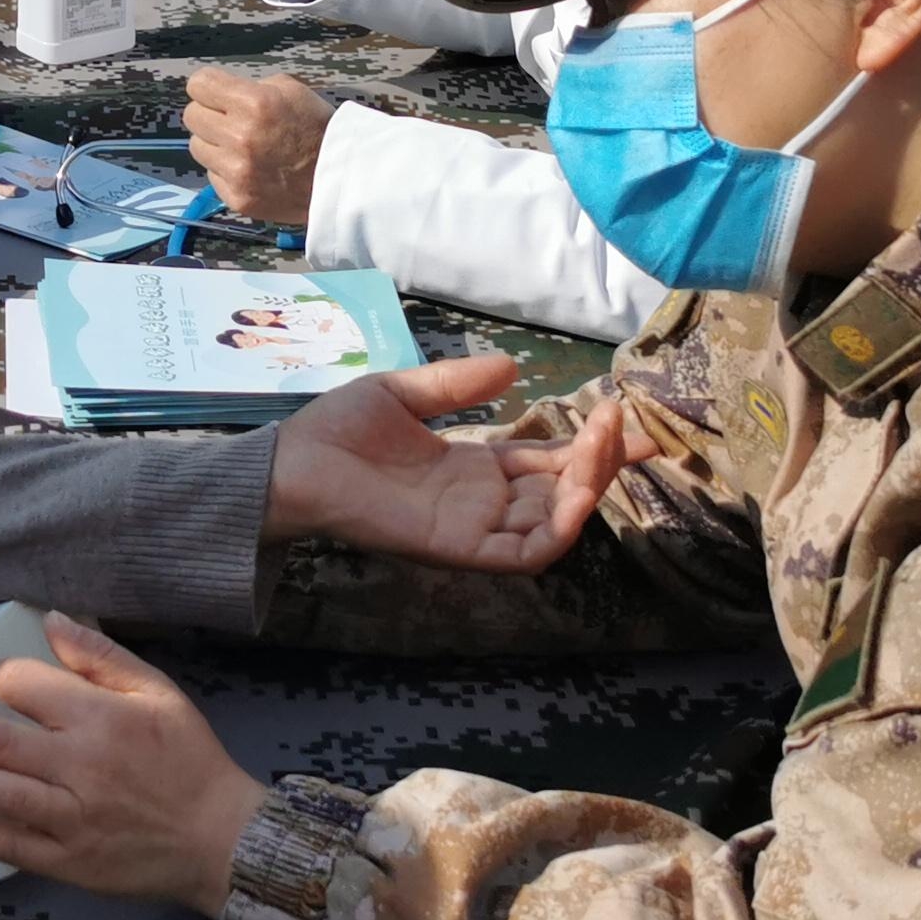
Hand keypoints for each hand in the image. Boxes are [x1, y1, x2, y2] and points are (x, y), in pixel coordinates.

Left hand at [0, 616, 264, 915]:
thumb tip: (50, 620)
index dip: (1, 680)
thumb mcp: (159, 692)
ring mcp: (71, 821)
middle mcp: (79, 769)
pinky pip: (13, 847)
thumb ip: (100, 658)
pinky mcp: (70, 863)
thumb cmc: (189, 759)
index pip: (27, 690)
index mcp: (101, 720)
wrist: (220, 839)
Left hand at [182, 67, 332, 223]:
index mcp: (254, 103)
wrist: (339, 180)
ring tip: (240, 146)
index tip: (217, 93)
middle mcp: (239, 137)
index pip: (199, 85)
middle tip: (230, 120)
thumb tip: (222, 93)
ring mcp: (236, 171)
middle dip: (210, 114)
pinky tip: (250, 168)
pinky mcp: (236, 197)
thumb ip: (252, 87)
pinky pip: (211, 175)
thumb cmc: (316, 129)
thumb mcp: (292, 90)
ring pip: (197, 146)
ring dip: (214, 143)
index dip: (209, 87)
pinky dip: (225, 170)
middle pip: (192, 115)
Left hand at [264, 354, 649, 571]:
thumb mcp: (404, 394)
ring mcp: (475, 529)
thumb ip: (457, 385)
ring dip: (589, 487)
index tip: (627, 418)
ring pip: (555, 524)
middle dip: (601, 463)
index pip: (547, 463)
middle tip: (629, 427)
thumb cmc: (337, 432)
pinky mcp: (460, 549)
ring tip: (605, 442)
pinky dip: (560, 527)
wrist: (291, 463)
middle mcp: (482, 504)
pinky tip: (579, 489)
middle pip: (561, 493)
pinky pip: (526, 552)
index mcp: (473, 469)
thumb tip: (513, 367)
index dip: (589, 445)